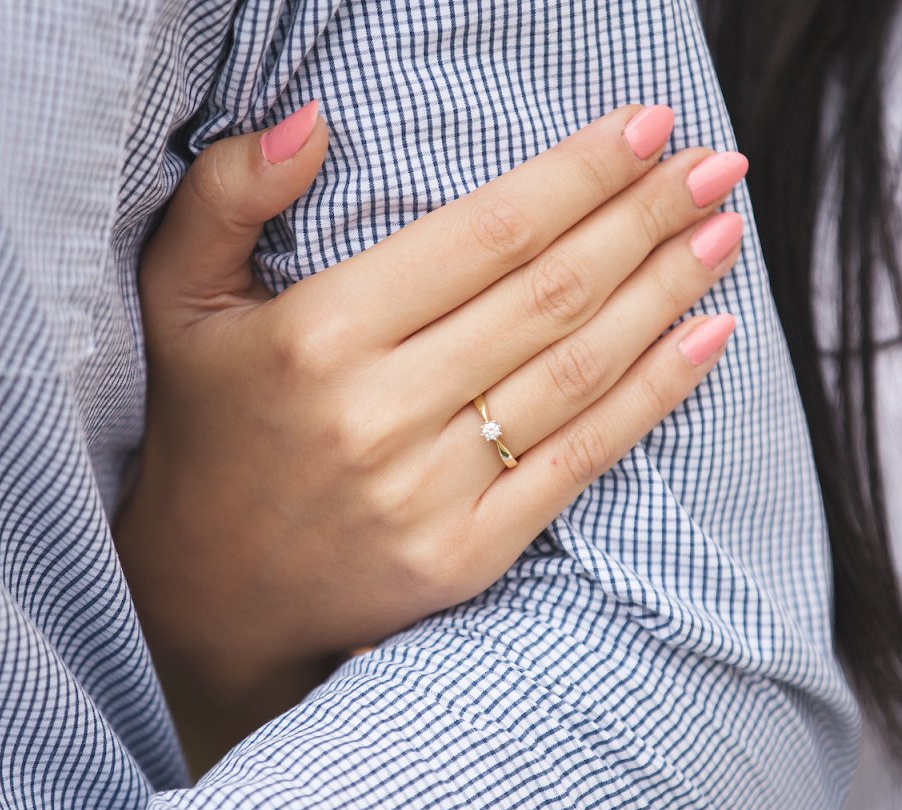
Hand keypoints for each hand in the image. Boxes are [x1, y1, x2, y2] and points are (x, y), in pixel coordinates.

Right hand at [116, 102, 746, 763]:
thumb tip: (311, 121)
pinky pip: (580, 461)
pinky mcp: (465, 555)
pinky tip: (709, 339)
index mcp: (320, 334)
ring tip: (724, 231)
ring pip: (577, 370)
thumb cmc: (206, 427)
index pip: (484, 234)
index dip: (577, 175)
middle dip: (645, 218)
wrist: (206, 596)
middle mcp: (381, 411)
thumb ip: (225, 197)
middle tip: (716, 166)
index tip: (648, 125)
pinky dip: (653, 396)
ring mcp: (429, 492)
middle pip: (549, 294)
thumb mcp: (177, 300)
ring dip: (666, 293)